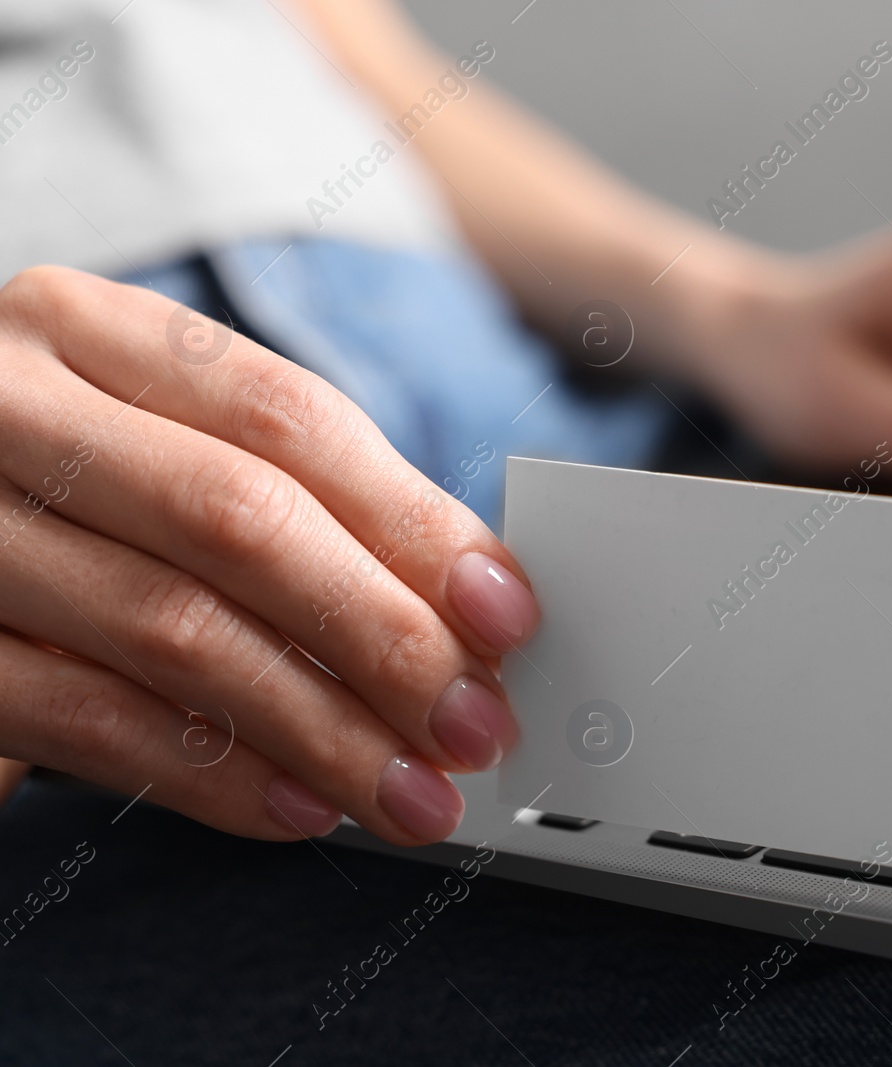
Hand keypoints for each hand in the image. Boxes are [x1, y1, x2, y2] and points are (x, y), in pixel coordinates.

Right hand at [0, 267, 539, 843]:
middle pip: (240, 520)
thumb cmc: (75, 492)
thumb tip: (468, 607)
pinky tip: (302, 805)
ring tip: (412, 793)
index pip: (290, 421)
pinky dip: (213, 774)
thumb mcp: (168, 446)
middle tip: (474, 725)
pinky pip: (86, 720)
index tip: (506, 616)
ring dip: (322, 730)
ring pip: (171, 629)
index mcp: (91, 333)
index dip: (416, 525)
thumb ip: (303, 500)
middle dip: (386, 638)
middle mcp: (7, 411)